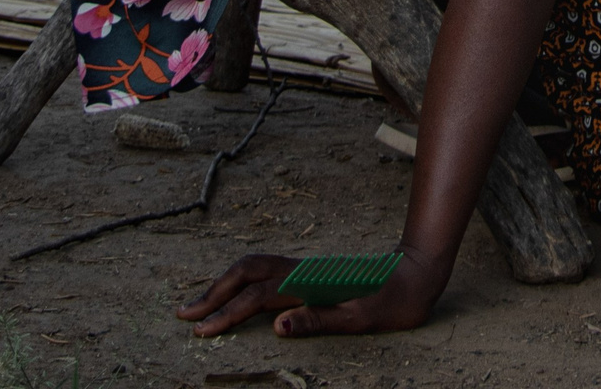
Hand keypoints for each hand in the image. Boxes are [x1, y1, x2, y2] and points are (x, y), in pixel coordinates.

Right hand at [177, 251, 444, 338]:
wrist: (416, 273)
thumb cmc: (392, 300)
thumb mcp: (361, 318)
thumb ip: (318, 321)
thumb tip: (276, 327)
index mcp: (309, 285)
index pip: (256, 298)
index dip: (226, 314)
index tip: (201, 331)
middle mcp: (302, 272)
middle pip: (246, 273)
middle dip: (213, 293)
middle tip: (184, 315)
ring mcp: (304, 270)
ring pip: (253, 268)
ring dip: (223, 284)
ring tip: (199, 304)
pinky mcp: (309, 274)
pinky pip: (265, 272)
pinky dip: (240, 281)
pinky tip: (232, 294)